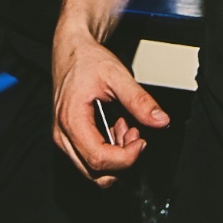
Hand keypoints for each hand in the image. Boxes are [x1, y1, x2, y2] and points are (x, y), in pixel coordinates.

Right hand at [51, 24, 170, 187]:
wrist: (71, 50)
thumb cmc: (87, 60)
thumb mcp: (117, 75)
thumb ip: (139, 100)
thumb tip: (161, 120)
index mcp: (71, 120)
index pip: (99, 160)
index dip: (126, 157)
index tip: (141, 141)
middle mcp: (62, 135)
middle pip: (95, 173)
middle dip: (122, 159)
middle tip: (134, 133)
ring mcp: (63, 138)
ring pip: (92, 171)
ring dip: (115, 156)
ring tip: (125, 127)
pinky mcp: (68, 138)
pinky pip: (89, 159)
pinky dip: (108, 151)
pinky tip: (116, 128)